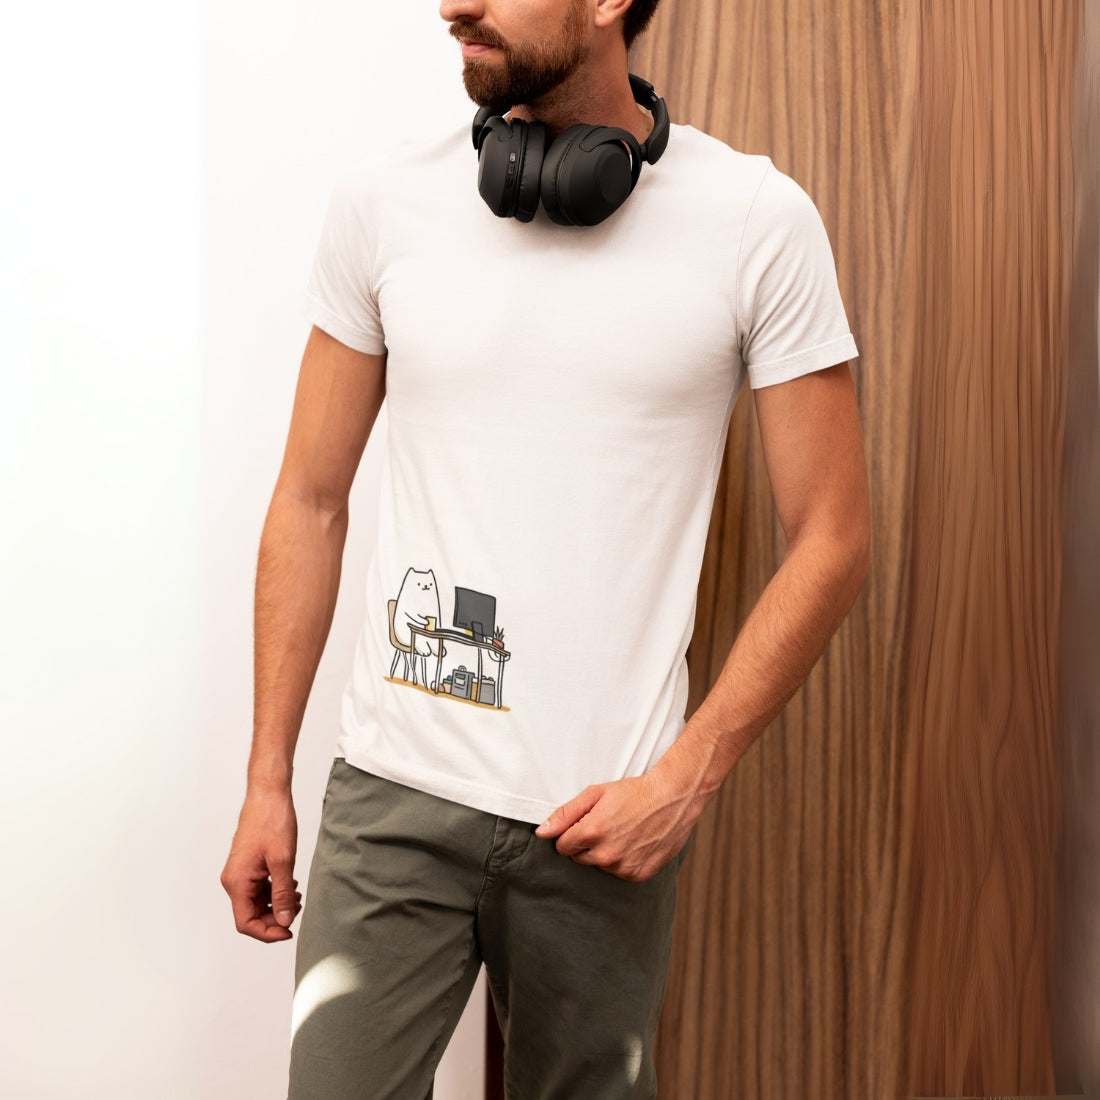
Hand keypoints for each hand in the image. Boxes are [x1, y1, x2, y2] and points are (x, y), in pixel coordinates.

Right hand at [221, 791, 301, 941]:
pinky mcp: (248, 866)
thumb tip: (285, 921)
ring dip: (277, 904)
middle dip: (275, 917)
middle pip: (251, 915)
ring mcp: (240, 873)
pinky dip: (274, 891)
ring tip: (297, 895)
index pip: (246, 923)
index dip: (267, 932)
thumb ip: (282, 894)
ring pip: (256, 902)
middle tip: (297, 908)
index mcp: (237, 882)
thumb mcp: (283, 861)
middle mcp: (234, 880)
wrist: (268, 795)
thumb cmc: (272, 822)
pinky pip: (259, 888)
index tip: (289, 931)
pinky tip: (291, 884)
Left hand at [535, 767, 704, 882]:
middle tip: (606, 825)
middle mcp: (606, 855)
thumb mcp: (596, 794)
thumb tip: (542, 832)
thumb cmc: (634, 792)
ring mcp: (623, 867)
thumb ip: (565, 814)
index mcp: (592, 832)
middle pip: (579, 858)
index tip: (585, 823)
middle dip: (586, 844)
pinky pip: (618, 873)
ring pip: (599, 867)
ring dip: (604, 853)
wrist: (673, 798)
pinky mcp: (638, 874)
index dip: (572, 834)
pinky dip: (622, 861)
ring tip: (622, 832)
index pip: (562, 846)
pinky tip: (633, 843)